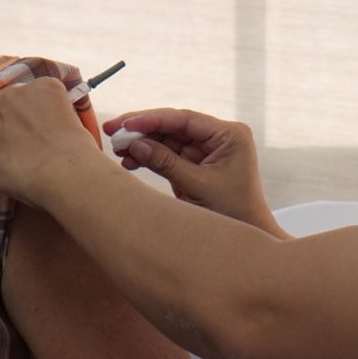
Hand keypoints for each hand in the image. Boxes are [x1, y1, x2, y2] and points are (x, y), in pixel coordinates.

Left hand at [0, 76, 106, 206]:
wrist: (67, 173)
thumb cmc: (79, 152)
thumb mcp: (74, 119)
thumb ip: (54, 114)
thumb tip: (48, 123)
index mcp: (43, 86)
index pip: (29, 92)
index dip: (32, 111)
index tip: (39, 128)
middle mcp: (14, 95)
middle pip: (3, 103)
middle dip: (10, 120)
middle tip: (25, 143)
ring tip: (10, 155)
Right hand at [105, 107, 281, 234]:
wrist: (245, 239)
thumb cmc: (233, 213)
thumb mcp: (198, 186)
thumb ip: (166, 163)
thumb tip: (135, 144)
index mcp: (229, 135)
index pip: (185, 119)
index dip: (152, 119)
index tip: (126, 124)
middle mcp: (219, 137)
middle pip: (173, 126)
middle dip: (142, 129)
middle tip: (112, 130)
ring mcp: (207, 149)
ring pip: (167, 139)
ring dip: (142, 143)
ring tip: (117, 149)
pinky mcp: (196, 163)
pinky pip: (168, 154)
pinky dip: (148, 156)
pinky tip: (129, 160)